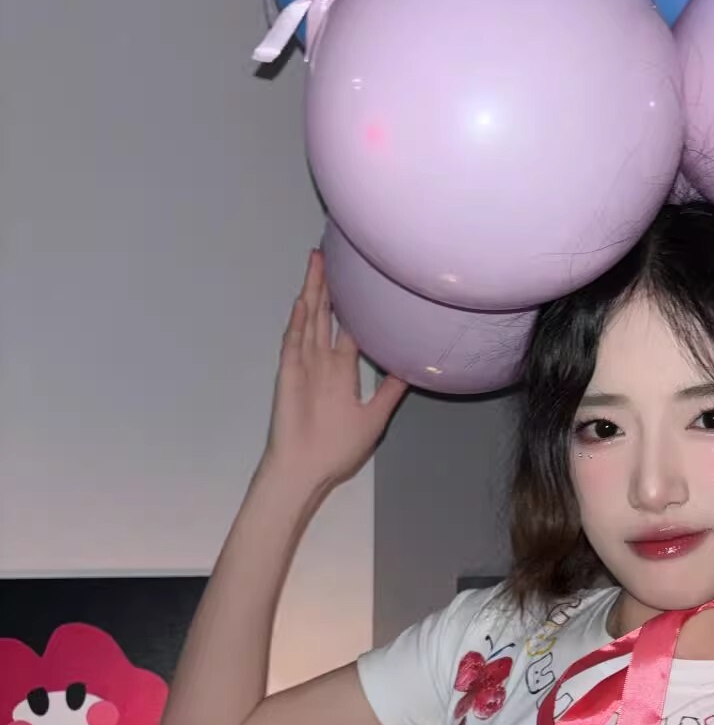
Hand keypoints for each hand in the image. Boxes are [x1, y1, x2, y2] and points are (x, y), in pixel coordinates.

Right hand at [263, 249, 406, 492]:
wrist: (308, 470)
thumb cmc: (338, 449)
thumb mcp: (374, 417)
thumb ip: (389, 391)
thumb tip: (411, 369)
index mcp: (341, 371)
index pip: (348, 329)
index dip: (352, 305)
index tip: (358, 280)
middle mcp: (322, 362)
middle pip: (325, 315)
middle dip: (327, 286)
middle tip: (329, 254)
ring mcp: (304, 365)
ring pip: (309, 320)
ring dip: (313, 292)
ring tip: (316, 262)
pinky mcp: (290, 374)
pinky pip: (293, 343)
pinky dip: (298, 322)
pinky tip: (303, 301)